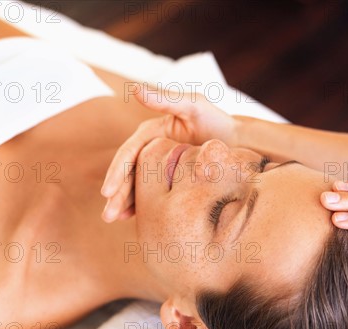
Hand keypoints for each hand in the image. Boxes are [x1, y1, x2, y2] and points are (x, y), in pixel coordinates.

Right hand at [100, 85, 238, 221]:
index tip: (108, 191)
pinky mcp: (170, 180)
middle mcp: (151, 150)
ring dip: (123, 203)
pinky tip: (131, 220)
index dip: (117, 172)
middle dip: (116, 194)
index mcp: (152, 133)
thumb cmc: (218, 121)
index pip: (129, 154)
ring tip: (113, 220)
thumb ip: (166, 99)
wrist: (240, 143)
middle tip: (108, 215)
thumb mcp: (194, 106)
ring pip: (137, 186)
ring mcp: (160, 167)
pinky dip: (141, 206)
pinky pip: (152, 194)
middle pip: (128, 173)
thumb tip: (135, 89)